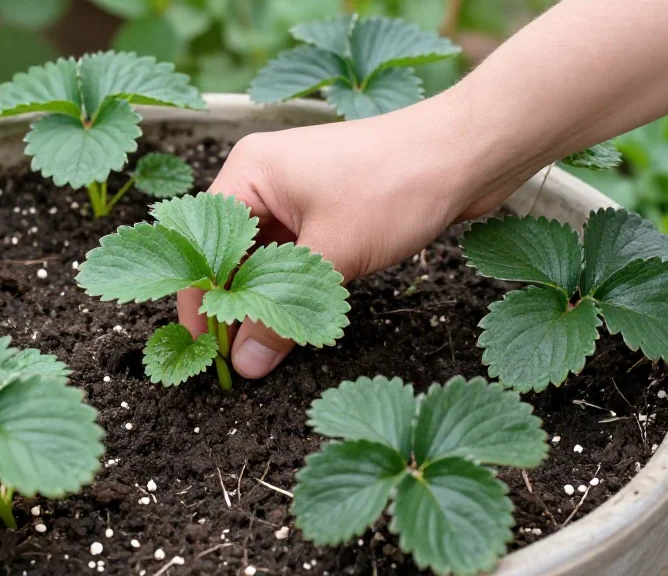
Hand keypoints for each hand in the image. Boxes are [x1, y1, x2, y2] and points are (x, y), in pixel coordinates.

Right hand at [177, 90, 521, 378]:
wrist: (466, 153)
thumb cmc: (395, 186)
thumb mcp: (333, 257)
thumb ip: (282, 314)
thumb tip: (246, 364)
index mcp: (249, 171)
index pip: (202, 243)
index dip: (200, 298)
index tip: (206, 349)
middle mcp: (264, 177)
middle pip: (231, 251)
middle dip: (236, 301)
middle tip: (236, 357)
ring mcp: (296, 191)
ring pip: (266, 256)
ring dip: (269, 296)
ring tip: (264, 347)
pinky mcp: (326, 206)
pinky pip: (296, 252)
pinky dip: (296, 284)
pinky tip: (297, 318)